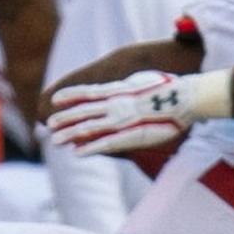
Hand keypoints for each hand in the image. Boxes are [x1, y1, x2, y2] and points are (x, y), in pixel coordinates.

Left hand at [47, 70, 197, 156]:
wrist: (184, 98)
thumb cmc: (170, 88)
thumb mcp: (144, 80)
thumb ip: (130, 86)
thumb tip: (125, 87)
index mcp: (119, 89)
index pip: (88, 92)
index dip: (70, 96)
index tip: (55, 99)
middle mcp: (115, 103)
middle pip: (83, 111)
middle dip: (64, 118)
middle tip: (49, 125)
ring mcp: (122, 120)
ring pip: (89, 127)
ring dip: (70, 134)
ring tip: (55, 140)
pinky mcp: (131, 135)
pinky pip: (106, 143)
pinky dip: (89, 148)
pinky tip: (76, 153)